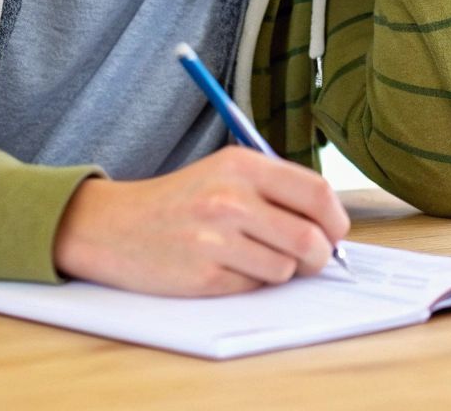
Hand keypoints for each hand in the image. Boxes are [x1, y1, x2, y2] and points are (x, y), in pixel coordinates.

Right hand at [52, 146, 350, 295]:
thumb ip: (277, 189)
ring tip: (254, 256)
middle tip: (311, 258)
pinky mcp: (203, 275)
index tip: (334, 232)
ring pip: (286, 267)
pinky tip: (227, 267)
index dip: (336, 219)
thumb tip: (331, 223)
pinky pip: (254, 286)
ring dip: (280, 270)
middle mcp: (230, 198)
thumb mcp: (226, 173)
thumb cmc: (181, 201)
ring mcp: (216, 238)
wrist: (114, 226)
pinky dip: (250, 282)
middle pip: (310, 237)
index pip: (317, 192)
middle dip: (320, 255)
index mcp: (243, 165)